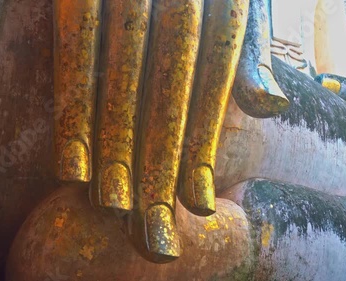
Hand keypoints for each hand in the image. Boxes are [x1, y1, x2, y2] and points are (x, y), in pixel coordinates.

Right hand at [53, 0, 289, 262]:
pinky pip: (75, 49)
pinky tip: (73, 167)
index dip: (203, 148)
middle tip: (155, 232)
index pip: (211, 90)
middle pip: (168, 94)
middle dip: (160, 165)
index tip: (198, 204)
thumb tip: (272, 107)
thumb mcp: (233, 3)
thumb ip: (244, 52)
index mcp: (224, 2)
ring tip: (115, 209)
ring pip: (122, 80)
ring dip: (117, 150)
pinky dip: (74, 108)